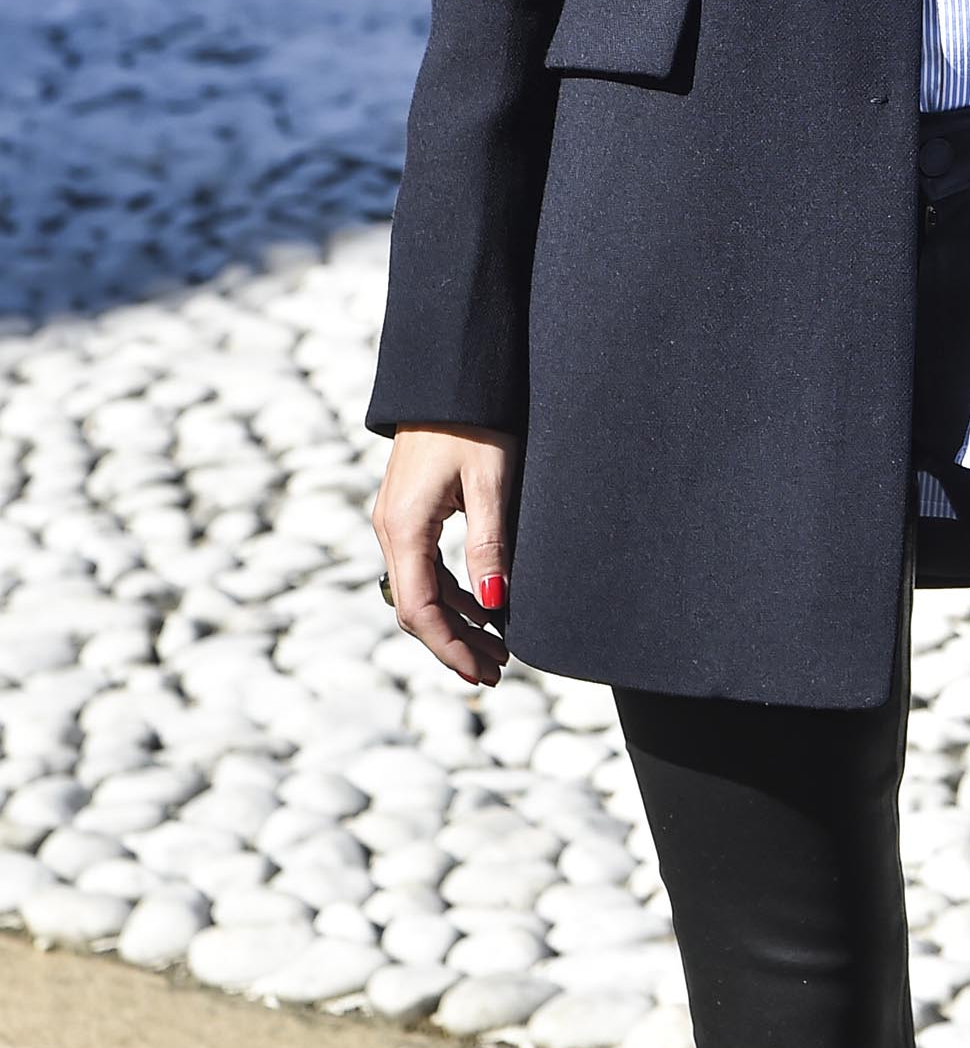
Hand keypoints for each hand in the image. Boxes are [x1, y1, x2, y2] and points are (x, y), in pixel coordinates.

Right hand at [372, 425, 518, 686]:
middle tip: (497, 671)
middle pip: (417, 606)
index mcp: (403, 528)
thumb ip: (489, 546)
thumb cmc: (474, 422)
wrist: (450, 374)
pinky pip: (427, 566)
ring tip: (499, 648)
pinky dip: (456, 591)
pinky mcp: (412, 510)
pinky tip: (486, 607)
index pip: (419, 610)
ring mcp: (398, 520)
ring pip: (423, 588)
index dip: (450, 648)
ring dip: (458, 620)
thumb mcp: (489, 483)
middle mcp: (392, 529)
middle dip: (456, 643)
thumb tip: (494, 608)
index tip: (483, 674)